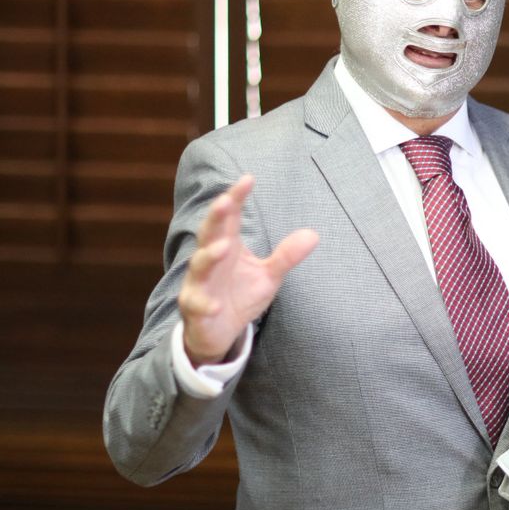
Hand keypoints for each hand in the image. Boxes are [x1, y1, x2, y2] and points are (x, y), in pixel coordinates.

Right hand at [178, 174, 318, 365]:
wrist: (217, 331)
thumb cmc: (239, 295)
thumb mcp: (268, 275)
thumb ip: (286, 256)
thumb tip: (313, 234)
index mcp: (226, 246)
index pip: (229, 217)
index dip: (235, 198)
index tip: (248, 178)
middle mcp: (209, 260)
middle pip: (209, 234)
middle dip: (215, 218)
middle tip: (225, 201)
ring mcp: (199, 284)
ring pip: (200, 267)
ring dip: (209, 256)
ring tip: (224, 247)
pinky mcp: (195, 309)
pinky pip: (197, 305)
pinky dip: (205, 304)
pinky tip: (214, 305)